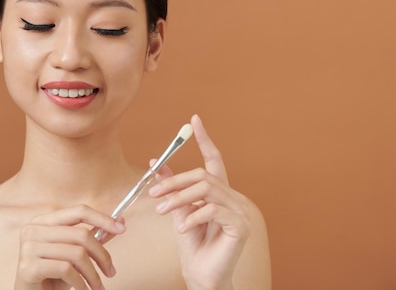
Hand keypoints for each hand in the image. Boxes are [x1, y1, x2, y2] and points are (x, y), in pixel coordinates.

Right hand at [14, 205, 125, 289]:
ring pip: (77, 254)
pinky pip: (66, 270)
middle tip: (111, 272)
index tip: (122, 228)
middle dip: (102, 255)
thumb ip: (94, 236)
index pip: (79, 211)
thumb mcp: (75, 254)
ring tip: (98, 286)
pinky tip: (82, 288)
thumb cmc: (53, 275)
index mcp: (44, 221)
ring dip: (93, 274)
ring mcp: (28, 247)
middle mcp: (33, 229)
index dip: (103, 218)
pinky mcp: (28, 267)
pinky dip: (80, 282)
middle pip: (81, 234)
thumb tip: (120, 221)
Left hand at [149, 115, 250, 289]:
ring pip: (206, 190)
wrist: (202, 276)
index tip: (194, 120)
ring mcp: (241, 211)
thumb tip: (156, 162)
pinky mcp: (240, 225)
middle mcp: (234, 198)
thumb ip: (172, 188)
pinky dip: (192, 216)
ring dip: (179, 198)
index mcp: (221, 193)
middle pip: (204, 175)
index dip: (205, 139)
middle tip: (154, 193)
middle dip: (176, 181)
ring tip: (162, 211)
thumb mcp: (177, 211)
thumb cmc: (193, 246)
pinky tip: (180, 228)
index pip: (214, 160)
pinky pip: (212, 210)